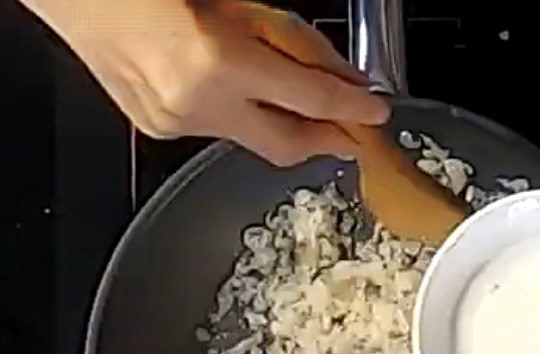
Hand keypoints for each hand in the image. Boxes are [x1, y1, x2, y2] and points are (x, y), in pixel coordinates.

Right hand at [29, 0, 387, 164]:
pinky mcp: (157, 128)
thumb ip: (288, 40)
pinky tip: (231, 90)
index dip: (351, 108)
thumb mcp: (232, 2)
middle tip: (350, 131)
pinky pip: (215, 129)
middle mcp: (197, 103)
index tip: (376, 114)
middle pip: (286, 146)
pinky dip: (235, 113)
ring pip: (251, 138)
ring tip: (288, 96)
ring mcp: (174, 122)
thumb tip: (332, 72)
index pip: (311, 98)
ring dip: (277, 120)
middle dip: (323, 142)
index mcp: (219, 61)